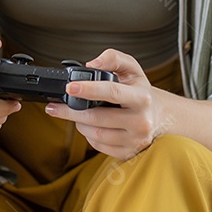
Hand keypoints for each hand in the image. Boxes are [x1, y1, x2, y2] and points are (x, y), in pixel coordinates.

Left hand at [45, 48, 169, 159]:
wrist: (157, 115)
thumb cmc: (139, 90)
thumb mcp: (131, 69)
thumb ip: (113, 58)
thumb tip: (91, 64)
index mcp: (142, 97)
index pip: (112, 92)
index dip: (88, 89)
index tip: (70, 87)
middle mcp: (141, 121)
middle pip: (97, 117)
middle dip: (71, 111)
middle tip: (54, 107)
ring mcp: (136, 140)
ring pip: (96, 134)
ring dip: (79, 124)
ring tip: (75, 114)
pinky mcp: (129, 153)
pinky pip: (100, 147)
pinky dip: (88, 136)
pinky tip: (88, 126)